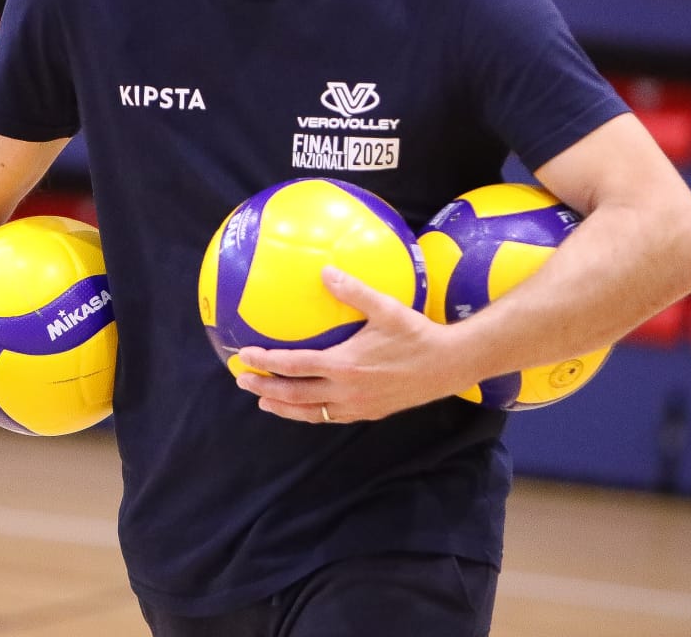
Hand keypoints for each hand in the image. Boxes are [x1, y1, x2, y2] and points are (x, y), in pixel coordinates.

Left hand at [233, 266, 476, 423]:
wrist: (449, 365)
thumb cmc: (416, 334)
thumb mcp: (385, 307)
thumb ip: (352, 290)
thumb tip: (325, 271)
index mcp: (343, 365)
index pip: (294, 366)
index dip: (266, 362)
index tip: (246, 357)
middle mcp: (345, 391)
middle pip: (294, 395)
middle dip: (264, 389)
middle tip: (242, 382)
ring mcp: (357, 406)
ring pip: (310, 413)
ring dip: (283, 407)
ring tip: (263, 402)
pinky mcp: (369, 413)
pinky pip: (330, 418)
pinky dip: (310, 414)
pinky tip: (304, 407)